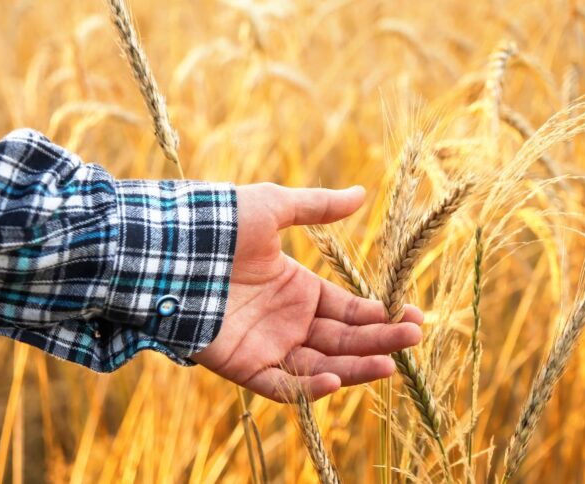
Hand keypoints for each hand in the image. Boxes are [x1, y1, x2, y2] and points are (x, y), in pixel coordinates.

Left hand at [191, 183, 423, 401]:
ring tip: (389, 365)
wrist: (170, 248)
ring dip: (354, 367)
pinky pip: (282, 384)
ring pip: (321, 364)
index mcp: (298, 289)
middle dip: (379, 341)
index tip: (414, 316)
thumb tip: (362, 193)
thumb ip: (317, 207)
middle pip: (343, 339)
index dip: (381, 315)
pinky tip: (335, 378)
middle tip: (413, 340)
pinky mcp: (243, 366)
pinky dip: (307, 387)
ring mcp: (268, 345)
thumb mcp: (273, 208)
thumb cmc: (219, 223)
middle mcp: (288, 321)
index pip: (349, 310)